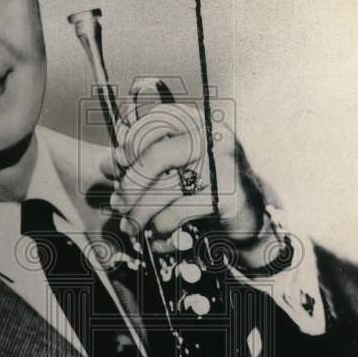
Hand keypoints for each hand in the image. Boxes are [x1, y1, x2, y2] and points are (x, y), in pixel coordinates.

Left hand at [100, 84, 263, 254]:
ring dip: (139, 213)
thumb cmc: (206, 186)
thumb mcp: (176, 165)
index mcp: (198, 121)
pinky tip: (157, 235)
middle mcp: (212, 136)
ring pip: (163, 189)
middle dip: (129, 184)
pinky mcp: (226, 195)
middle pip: (155, 156)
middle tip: (116, 203)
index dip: (129, 145)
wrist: (251, 215)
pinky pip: (176, 212)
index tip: (114, 166)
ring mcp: (222, 165)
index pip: (154, 123)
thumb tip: (106, 163)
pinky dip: (161, 227)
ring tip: (129, 225)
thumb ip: (143, 159)